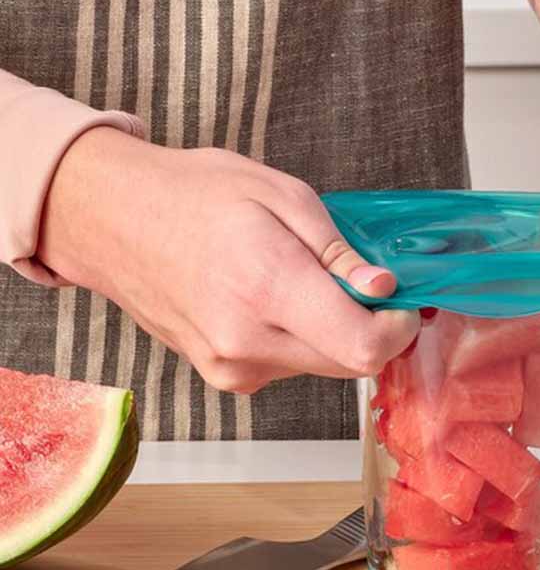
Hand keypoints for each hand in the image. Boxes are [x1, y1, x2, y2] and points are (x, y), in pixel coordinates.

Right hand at [39, 129, 418, 391]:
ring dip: (330, 329)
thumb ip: (338, 251)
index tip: (397, 300)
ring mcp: (231, 367)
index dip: (396, 328)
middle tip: (359, 280)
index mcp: (268, 290)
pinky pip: (286, 364)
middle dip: (369, 326)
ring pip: (319, 364)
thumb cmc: (194, 194)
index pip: (363, 348)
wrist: (113, 220)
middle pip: (349, 363)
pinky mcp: (221, 374)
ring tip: (297, 276)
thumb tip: (381, 290)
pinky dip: (298, 336)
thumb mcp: (281, 195)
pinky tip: (270, 295)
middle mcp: (248, 343)